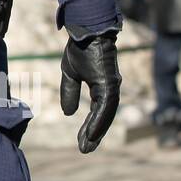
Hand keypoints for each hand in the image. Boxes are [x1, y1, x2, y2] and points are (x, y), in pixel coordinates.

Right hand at [60, 32, 121, 153]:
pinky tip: (92, 132)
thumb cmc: (79, 48)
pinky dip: (99, 121)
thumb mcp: (69, 74)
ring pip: (106, 115)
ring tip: (87, 146)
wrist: (85, 30)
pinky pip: (105, 107)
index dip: (90, 127)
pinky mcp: (110, 84)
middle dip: (94, 134)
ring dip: (97, 132)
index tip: (83, 143)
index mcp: (101, 87)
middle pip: (103, 117)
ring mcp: (111, 87)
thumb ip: (69, 93)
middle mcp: (109, 89)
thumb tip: (69, 113)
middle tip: (86, 150)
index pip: (96, 112)